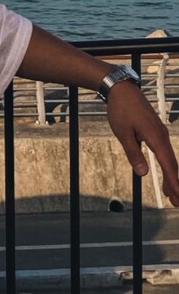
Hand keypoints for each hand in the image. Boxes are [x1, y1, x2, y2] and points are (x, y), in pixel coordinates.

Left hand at [107, 83, 178, 205]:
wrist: (122, 91)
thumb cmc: (121, 110)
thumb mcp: (123, 134)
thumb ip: (133, 154)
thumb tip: (143, 173)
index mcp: (156, 138)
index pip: (167, 165)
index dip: (173, 182)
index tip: (178, 195)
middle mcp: (162, 137)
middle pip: (171, 165)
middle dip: (175, 184)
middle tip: (177, 203)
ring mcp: (160, 134)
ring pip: (168, 160)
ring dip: (170, 177)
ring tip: (172, 195)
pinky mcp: (156, 133)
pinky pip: (164, 153)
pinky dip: (166, 167)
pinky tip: (164, 176)